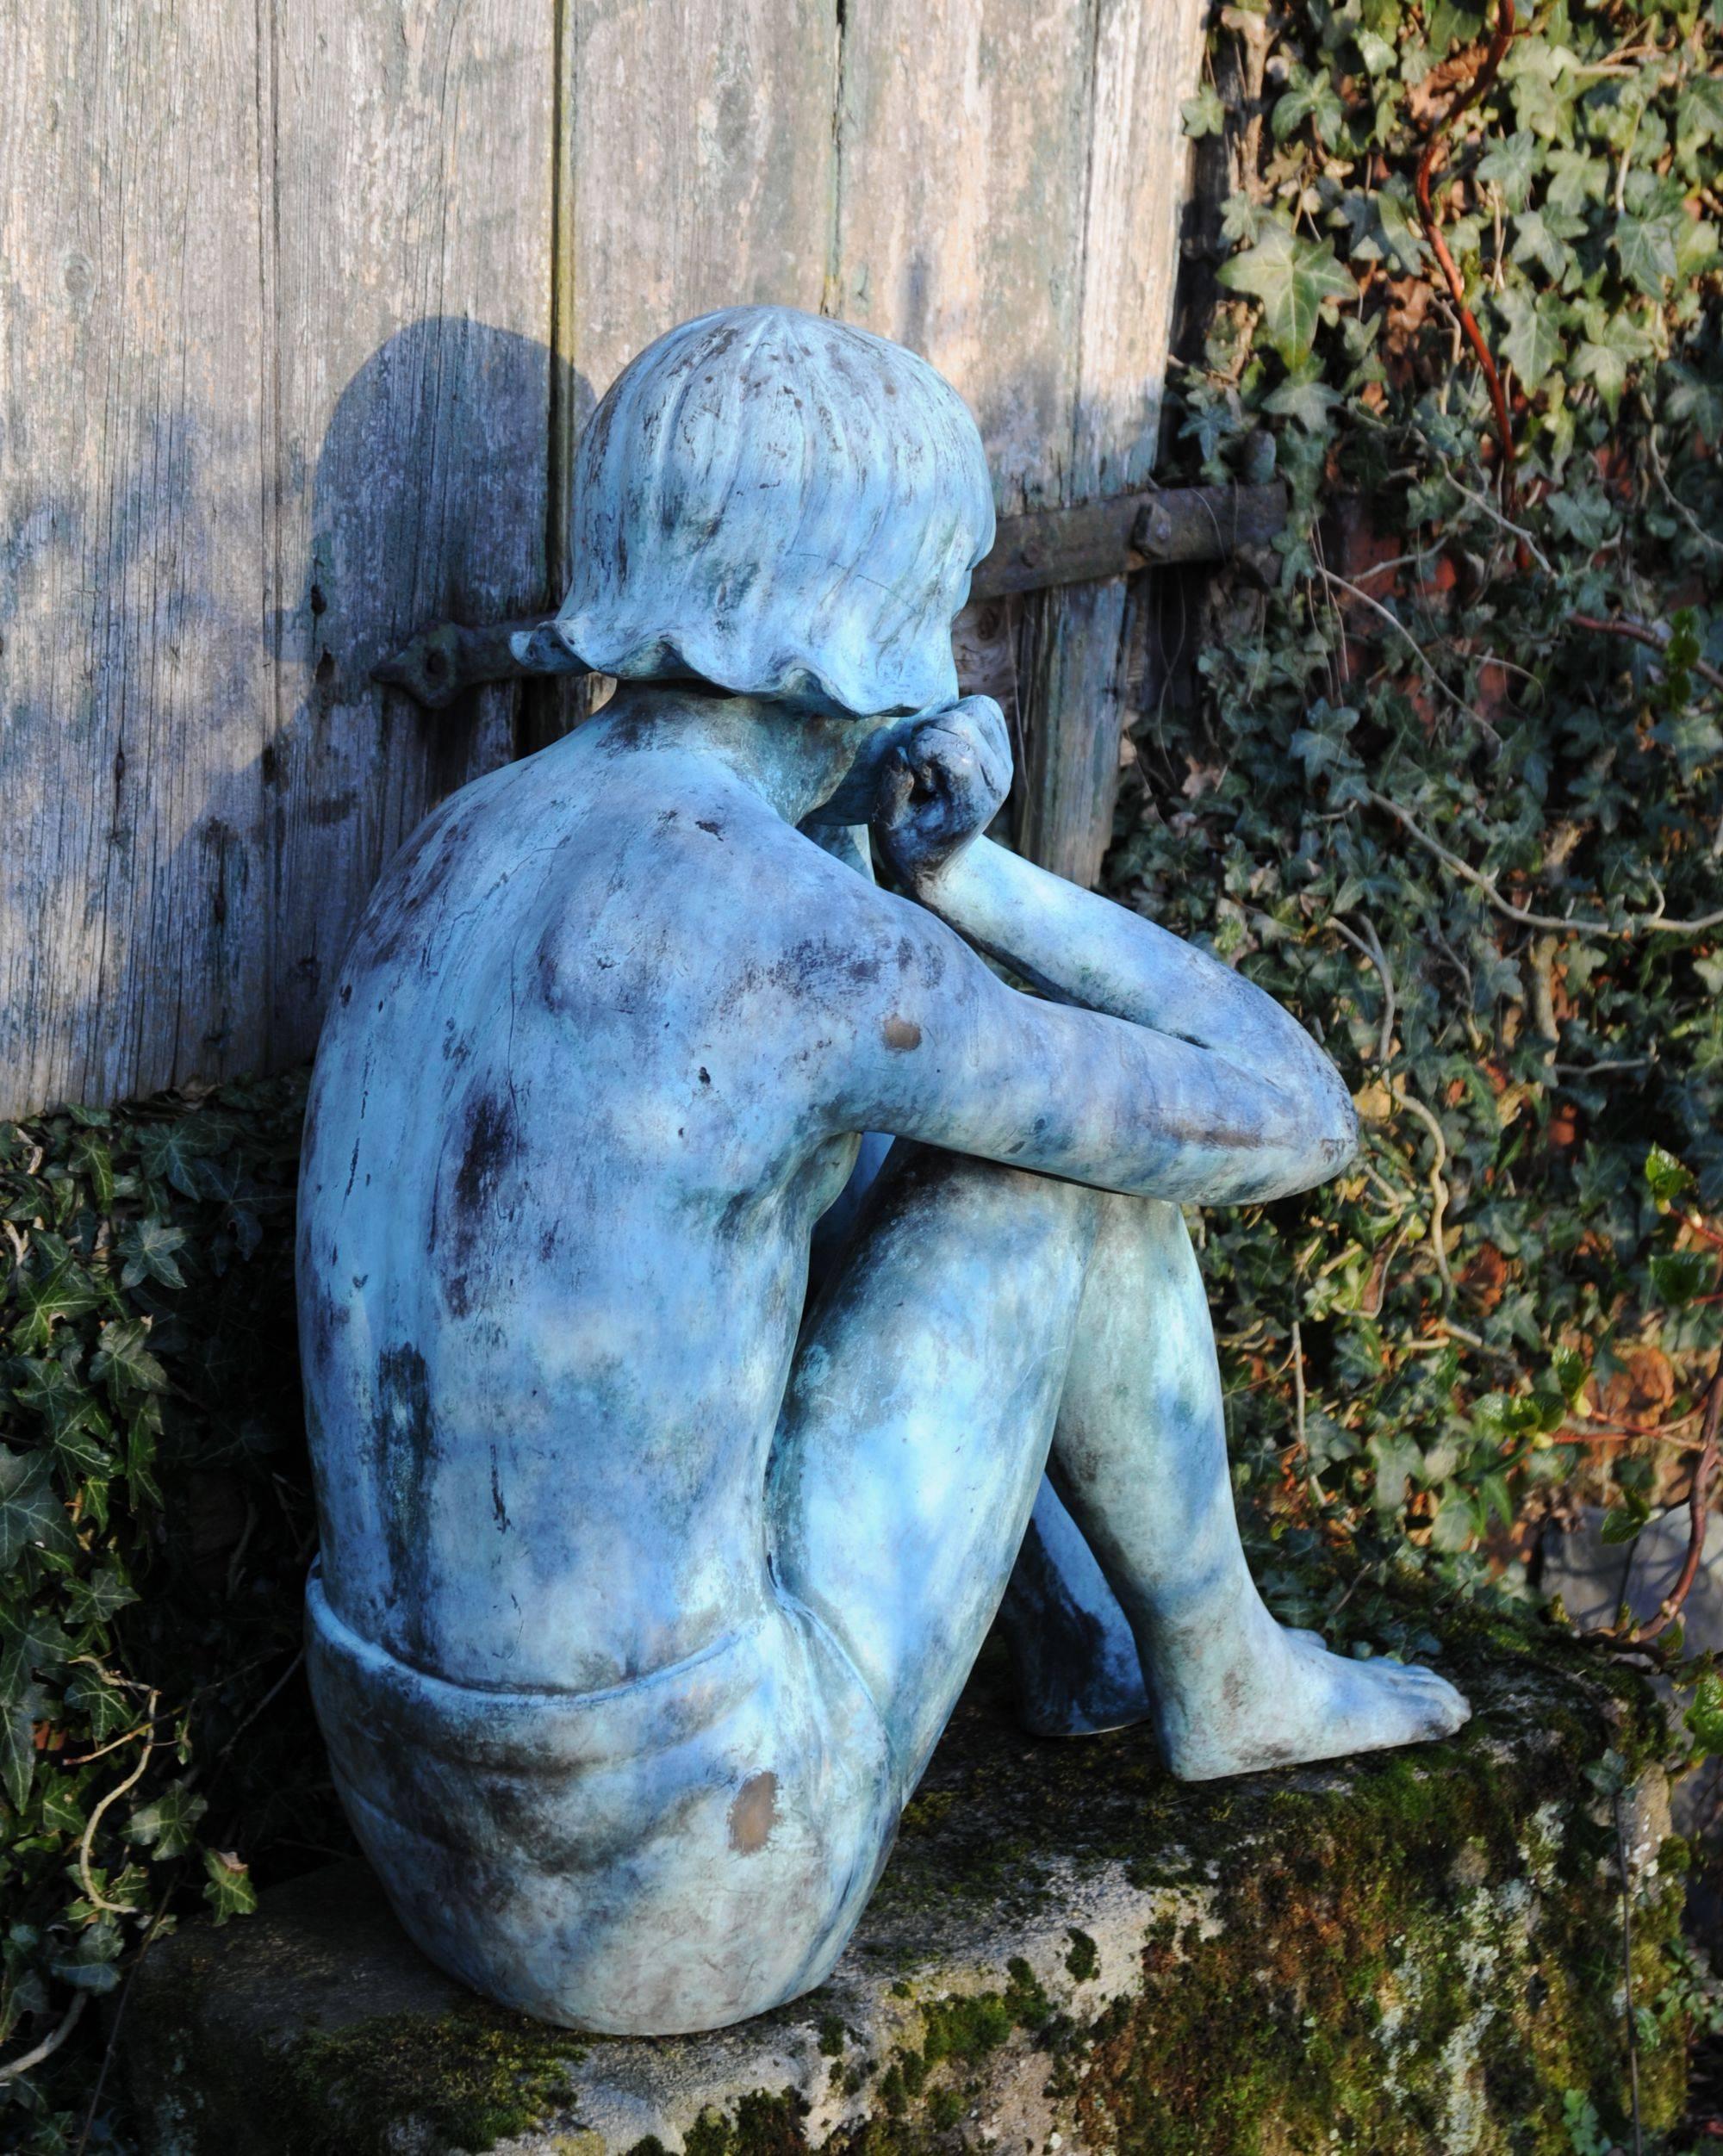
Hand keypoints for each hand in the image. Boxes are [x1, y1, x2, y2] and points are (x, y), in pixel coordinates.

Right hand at [871, 696, 1012, 888]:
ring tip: (931, 753)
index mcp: (971, 804)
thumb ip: (892, 791)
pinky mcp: (1002, 749)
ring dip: (944, 720)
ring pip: (978, 706)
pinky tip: (942, 744)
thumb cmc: (909, 847)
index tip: (917, 780)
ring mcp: (1004, 763)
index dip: (921, 752)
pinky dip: (957, 714)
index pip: (953, 750)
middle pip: (962, 721)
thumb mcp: (887, 829)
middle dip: (927, 734)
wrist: (942, 862)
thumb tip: (902, 751)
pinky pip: (983, 708)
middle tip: (920, 768)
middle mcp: (996, 780)